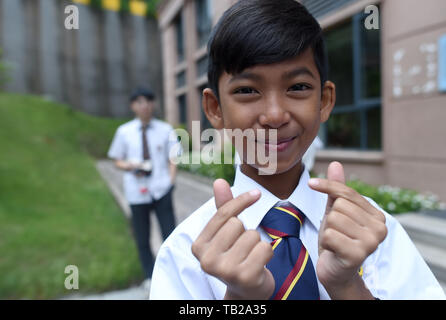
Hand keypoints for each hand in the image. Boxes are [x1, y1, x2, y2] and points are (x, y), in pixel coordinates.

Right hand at [191, 179, 274, 299]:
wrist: (247, 290)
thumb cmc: (237, 256)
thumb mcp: (227, 233)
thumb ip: (224, 208)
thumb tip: (219, 181)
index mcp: (198, 246)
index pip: (223, 213)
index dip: (241, 201)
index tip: (256, 193)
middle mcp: (206, 260)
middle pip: (238, 224)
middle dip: (247, 232)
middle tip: (243, 249)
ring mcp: (224, 270)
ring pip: (252, 235)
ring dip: (257, 244)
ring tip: (250, 257)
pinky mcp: (244, 277)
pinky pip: (264, 248)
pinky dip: (267, 253)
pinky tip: (259, 264)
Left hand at [308, 162, 386, 298]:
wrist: (335, 271)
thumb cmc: (336, 240)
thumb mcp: (335, 212)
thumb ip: (337, 190)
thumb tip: (335, 163)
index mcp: (377, 215)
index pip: (347, 192)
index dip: (327, 186)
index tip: (311, 183)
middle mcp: (380, 228)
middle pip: (339, 206)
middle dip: (330, 219)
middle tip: (336, 234)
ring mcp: (371, 242)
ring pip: (333, 219)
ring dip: (327, 231)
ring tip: (336, 242)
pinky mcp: (358, 254)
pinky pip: (329, 234)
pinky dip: (326, 242)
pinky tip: (334, 250)